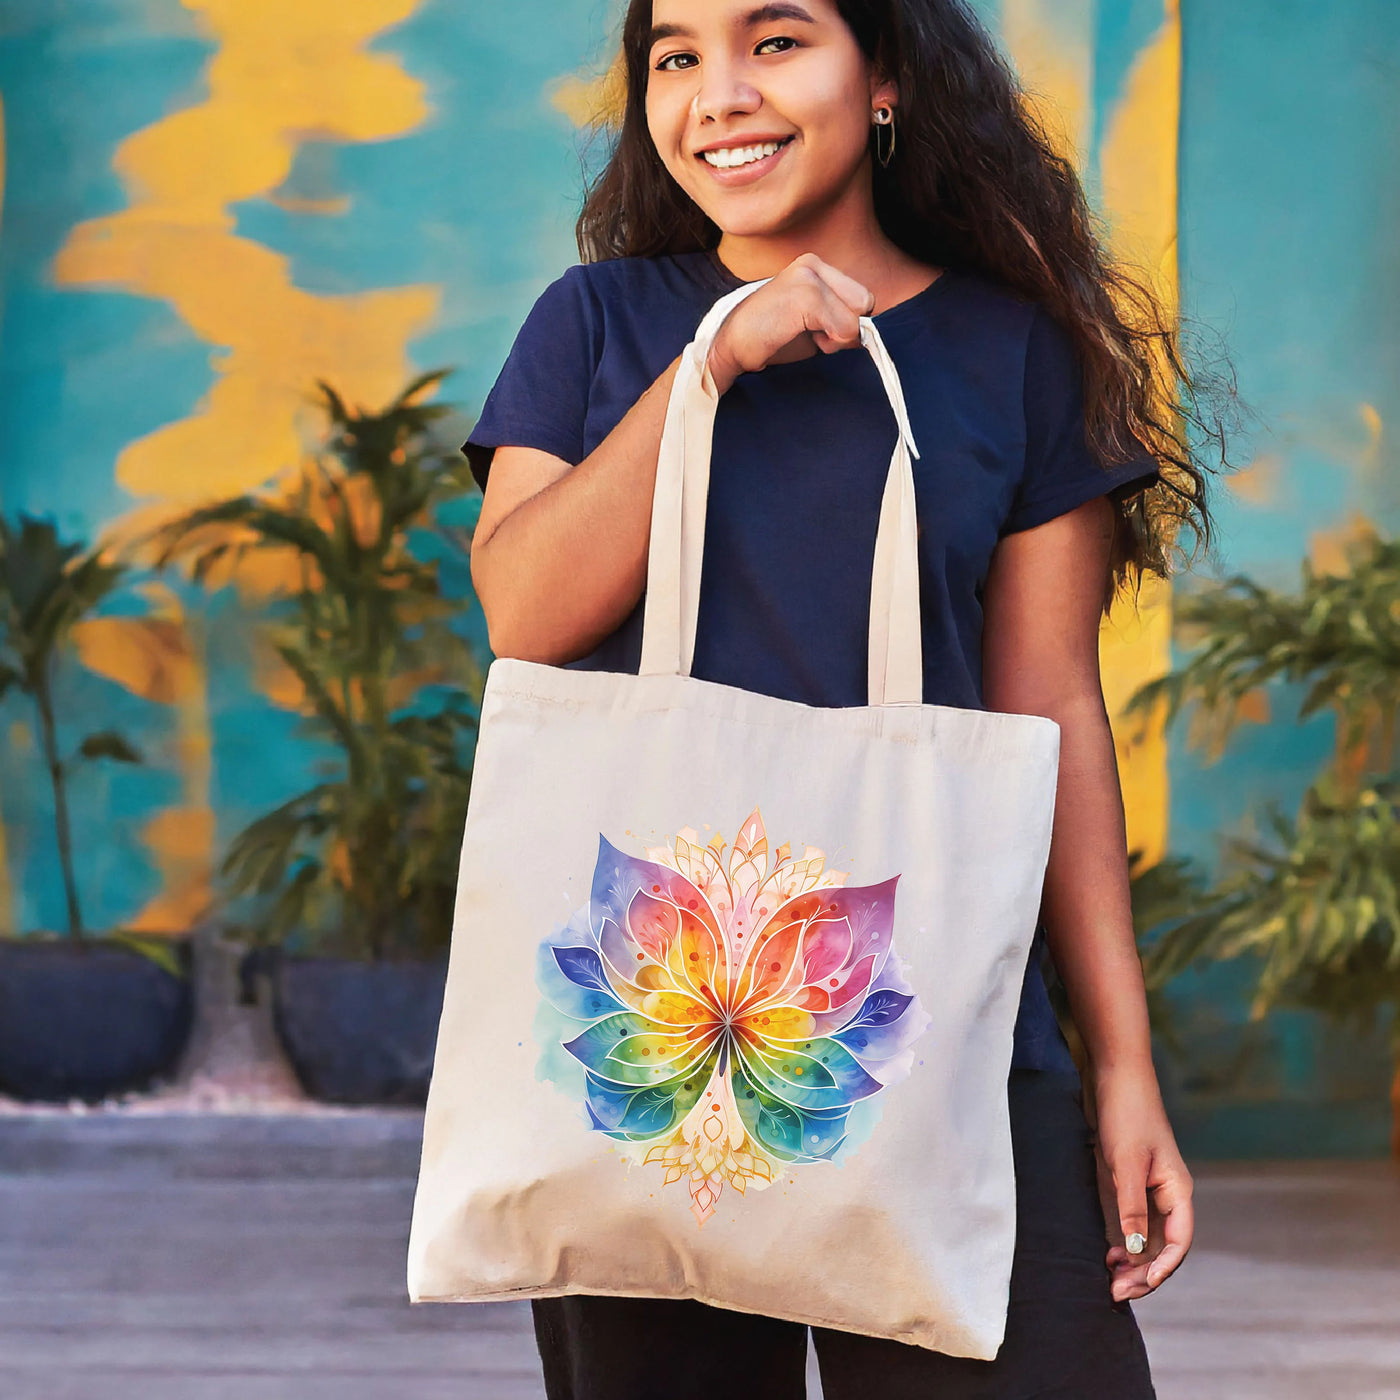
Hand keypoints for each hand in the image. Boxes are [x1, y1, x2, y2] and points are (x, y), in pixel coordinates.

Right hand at [706, 252, 874, 394]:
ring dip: (834, 339)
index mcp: (815, 266)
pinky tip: (796, 335)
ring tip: (800, 334)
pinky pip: (844, 328)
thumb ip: (841, 320)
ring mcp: (809, 277)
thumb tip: (869, 332)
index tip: (815, 330)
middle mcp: (813, 264)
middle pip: (866, 302)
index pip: (862, 297)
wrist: (730, 347)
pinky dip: (828, 343)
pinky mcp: (806, 295)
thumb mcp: (812, 325)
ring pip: (856, 318)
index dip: (846, 322)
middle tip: (809, 334)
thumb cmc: (770, 338)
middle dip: (845, 328)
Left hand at [1085, 1060, 1193, 1302]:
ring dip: (1132, 1262)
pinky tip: (1106, 1252)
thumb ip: (1131, 1205)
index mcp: (1177, 1190)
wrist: (1115, 1075)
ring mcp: (1148, 1189)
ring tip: (1109, 1279)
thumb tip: (1134, 1249)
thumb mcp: (1125, 1161)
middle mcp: (1167, 1194)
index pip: (1178, 1242)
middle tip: (1114, 1291)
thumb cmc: (1126, 1114)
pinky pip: (1132, 1222)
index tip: (1139, 1285)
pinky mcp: (1129, 1182)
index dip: (1162, 1268)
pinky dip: (1123, 1242)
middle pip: (1162, 1246)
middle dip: (1143, 1272)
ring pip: (1147, 1238)